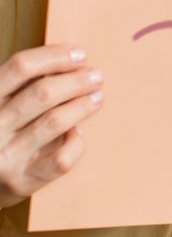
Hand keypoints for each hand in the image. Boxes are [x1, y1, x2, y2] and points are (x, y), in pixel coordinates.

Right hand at [0, 45, 103, 208]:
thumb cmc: (1, 130)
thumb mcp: (2, 101)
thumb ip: (24, 83)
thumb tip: (70, 59)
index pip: (20, 67)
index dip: (55, 57)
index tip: (80, 55)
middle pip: (43, 93)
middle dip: (77, 81)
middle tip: (96, 76)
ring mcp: (4, 157)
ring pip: (55, 121)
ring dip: (83, 105)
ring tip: (97, 96)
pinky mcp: (22, 182)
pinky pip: (61, 159)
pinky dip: (76, 143)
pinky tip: (78, 133)